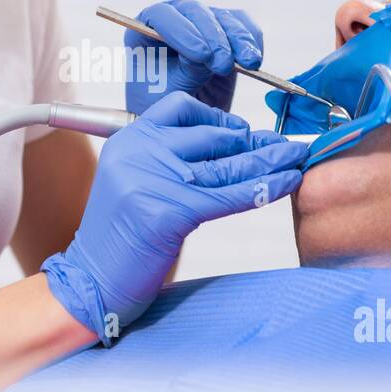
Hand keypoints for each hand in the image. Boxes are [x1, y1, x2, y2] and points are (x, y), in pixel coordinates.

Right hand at [43, 92, 307, 341]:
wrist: (92, 284)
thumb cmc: (120, 241)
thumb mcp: (137, 185)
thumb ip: (169, 162)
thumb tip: (232, 147)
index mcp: (129, 139)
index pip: (181, 107)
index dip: (219, 118)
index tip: (245, 131)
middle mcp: (139, 152)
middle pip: (212, 137)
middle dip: (256, 142)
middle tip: (289, 146)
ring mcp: (152, 180)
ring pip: (227, 166)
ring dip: (270, 162)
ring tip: (298, 158)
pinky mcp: (170, 212)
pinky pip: (230, 196)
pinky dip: (264, 189)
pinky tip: (288, 182)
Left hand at [123, 0, 263, 113]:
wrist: (183, 121)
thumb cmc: (167, 107)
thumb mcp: (170, 93)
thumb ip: (187, 71)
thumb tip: (209, 52)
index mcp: (144, 31)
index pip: (162, 17)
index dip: (183, 31)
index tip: (201, 56)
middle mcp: (172, 21)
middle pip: (195, 12)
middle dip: (214, 38)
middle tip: (224, 65)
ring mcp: (200, 23)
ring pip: (223, 17)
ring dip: (239, 39)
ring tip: (249, 64)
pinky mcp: (226, 32)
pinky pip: (243, 25)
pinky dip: (252, 40)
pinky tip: (254, 60)